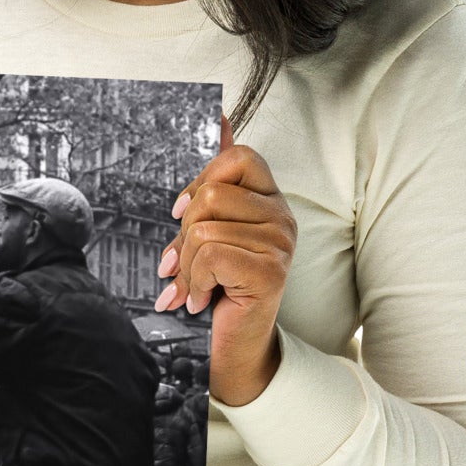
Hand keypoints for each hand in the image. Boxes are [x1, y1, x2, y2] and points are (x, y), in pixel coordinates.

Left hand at [153, 115, 295, 406]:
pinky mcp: (270, 270)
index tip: (182, 215)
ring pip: (206, 227)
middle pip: (213, 193)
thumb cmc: (218, 288)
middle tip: (183, 263)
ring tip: (194, 286)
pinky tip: (202, 299)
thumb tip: (218, 118)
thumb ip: (215, 180)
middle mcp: (282, 216)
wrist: (231, 347)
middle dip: (184, 233)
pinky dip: (194, 281)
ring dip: (187, 264)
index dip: (201, 181)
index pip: (238, 156)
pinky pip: (212, 254)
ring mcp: (280, 243)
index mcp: (268, 200)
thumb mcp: (209, 229)